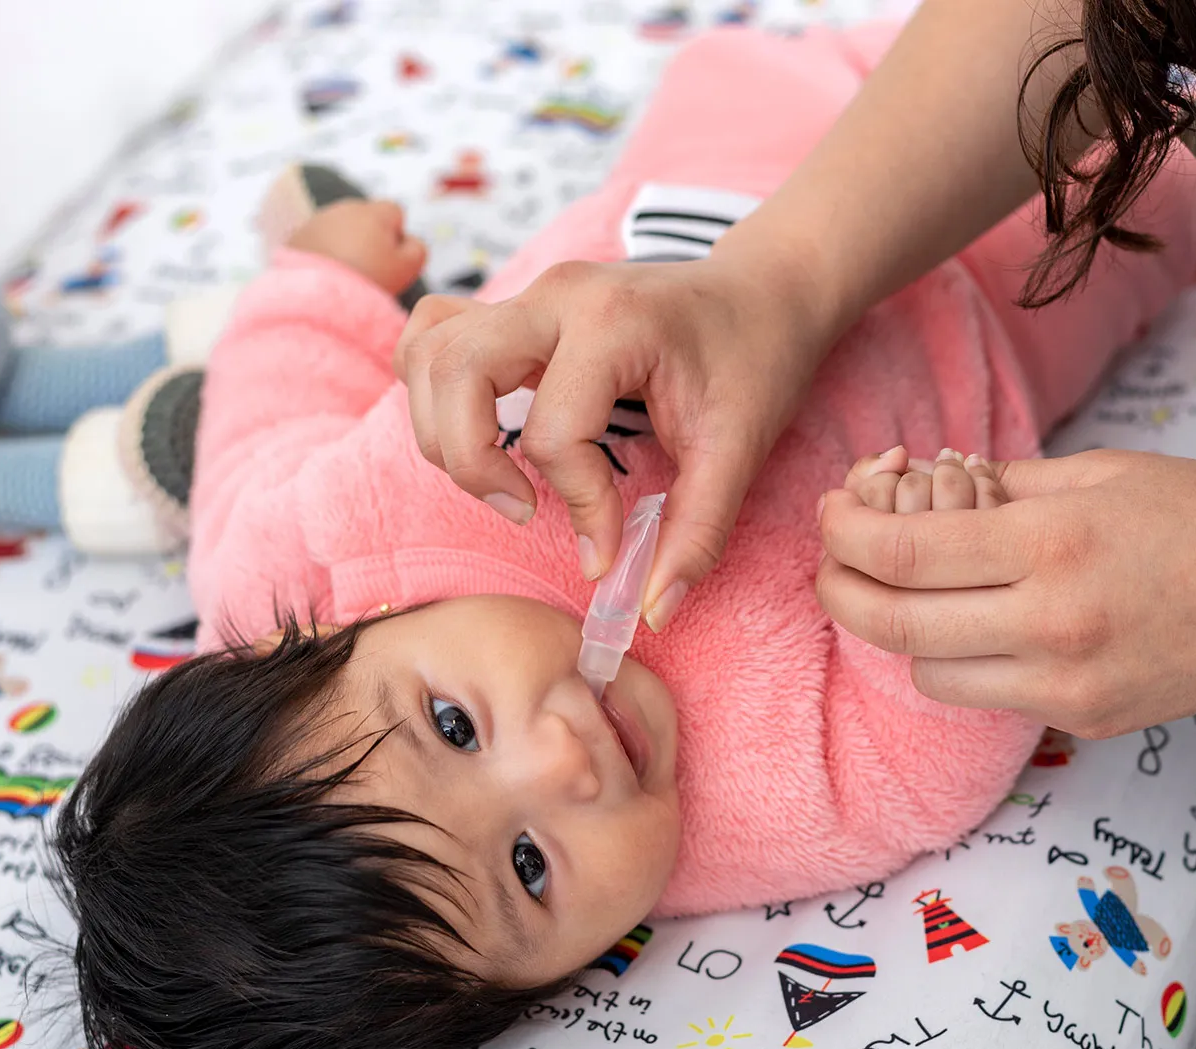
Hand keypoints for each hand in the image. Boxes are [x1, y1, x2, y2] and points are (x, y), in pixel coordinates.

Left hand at [286, 199, 427, 296]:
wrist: (316, 292)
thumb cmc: (367, 278)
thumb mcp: (408, 268)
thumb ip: (417, 249)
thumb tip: (411, 241)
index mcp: (374, 212)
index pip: (395, 212)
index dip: (397, 234)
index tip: (391, 257)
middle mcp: (345, 208)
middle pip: (366, 218)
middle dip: (369, 236)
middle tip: (369, 268)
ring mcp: (319, 220)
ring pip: (340, 228)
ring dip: (345, 243)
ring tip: (346, 273)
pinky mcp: (297, 235)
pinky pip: (318, 239)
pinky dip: (324, 252)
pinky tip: (327, 273)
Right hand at [393, 251, 829, 628]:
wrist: (765, 291)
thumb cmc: (756, 359)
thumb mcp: (741, 449)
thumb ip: (697, 531)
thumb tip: (653, 609)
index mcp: (615, 323)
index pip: (555, 432)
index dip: (580, 506)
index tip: (611, 549)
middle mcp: (557, 296)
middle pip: (455, 370)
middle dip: (471, 460)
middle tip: (523, 510)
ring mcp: (529, 296)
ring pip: (430, 351)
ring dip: (443, 428)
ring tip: (503, 480)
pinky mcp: (517, 308)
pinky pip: (437, 335)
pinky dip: (436, 387)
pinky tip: (479, 430)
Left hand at [816, 449, 1195, 736]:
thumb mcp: (1099, 471)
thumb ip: (1002, 488)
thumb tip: (922, 493)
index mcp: (1053, 544)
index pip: (903, 553)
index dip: (844, 532)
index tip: (830, 510)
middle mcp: (1052, 623)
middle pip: (894, 624)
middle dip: (839, 589)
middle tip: (831, 560)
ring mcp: (1068, 685)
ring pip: (929, 673)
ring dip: (903, 631)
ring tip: (916, 590)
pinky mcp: (1084, 721)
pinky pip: (989, 697)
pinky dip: (965, 660)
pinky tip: (983, 621)